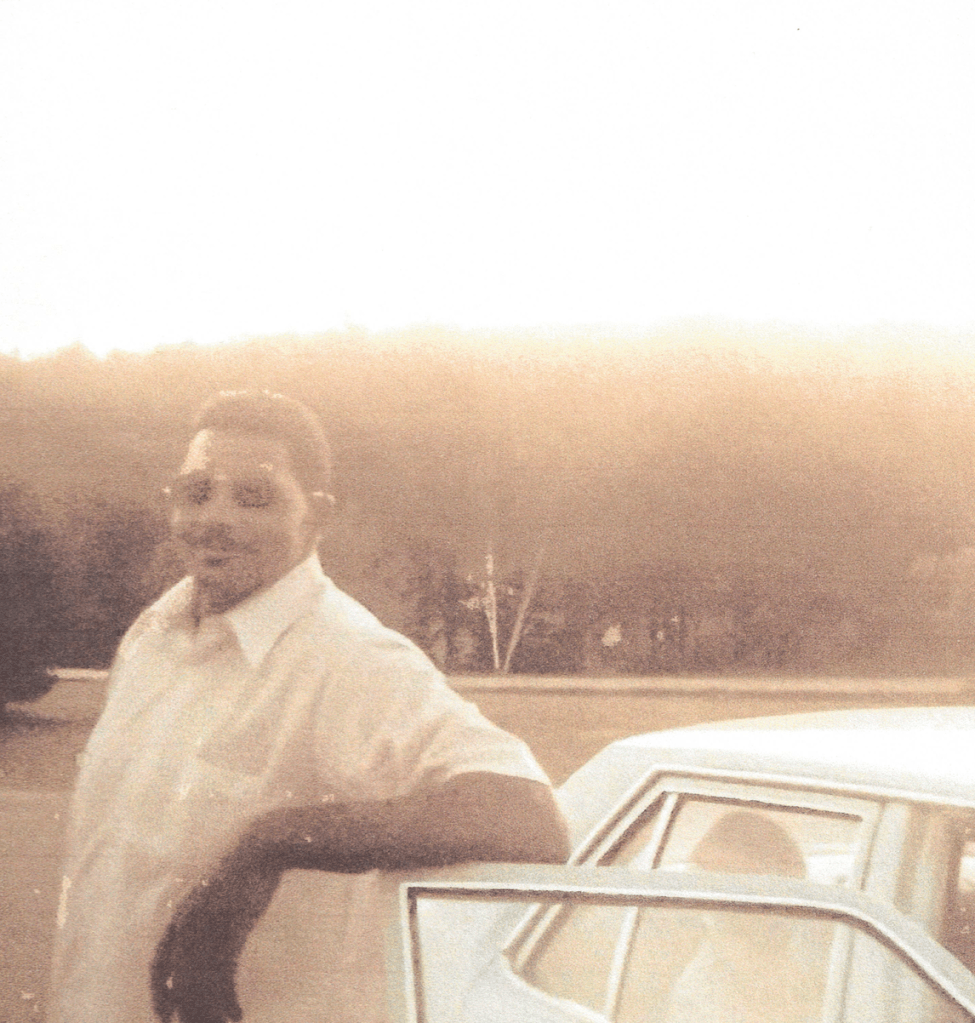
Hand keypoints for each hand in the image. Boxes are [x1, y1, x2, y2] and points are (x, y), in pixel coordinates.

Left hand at [151, 845, 280, 1022]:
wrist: (260, 850)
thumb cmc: (241, 872)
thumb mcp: (212, 896)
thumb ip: (200, 919)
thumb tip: (199, 946)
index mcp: (180, 917)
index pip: (159, 965)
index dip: (159, 993)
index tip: (165, 1015)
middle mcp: (188, 926)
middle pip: (180, 982)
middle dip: (188, 1010)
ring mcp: (209, 928)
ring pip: (201, 985)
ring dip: (209, 1011)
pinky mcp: (232, 932)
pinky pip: (224, 978)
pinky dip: (227, 1000)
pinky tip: (236, 1013)